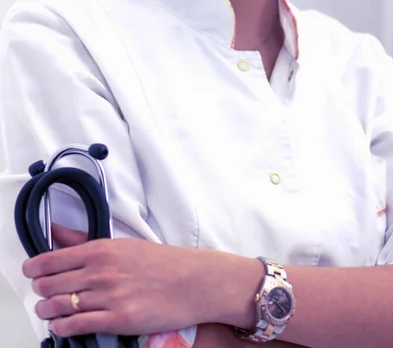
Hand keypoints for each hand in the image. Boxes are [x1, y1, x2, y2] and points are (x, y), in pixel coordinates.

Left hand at [22, 224, 230, 337]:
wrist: (193, 281)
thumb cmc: (162, 262)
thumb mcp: (124, 245)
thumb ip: (87, 243)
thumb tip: (57, 233)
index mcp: (102, 250)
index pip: (51, 260)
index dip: (34, 269)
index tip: (30, 272)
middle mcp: (101, 272)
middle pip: (49, 285)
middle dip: (40, 291)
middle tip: (42, 292)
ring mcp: (108, 297)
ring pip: (59, 307)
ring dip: (47, 310)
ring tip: (48, 310)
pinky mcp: (118, 320)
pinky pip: (76, 326)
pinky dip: (62, 327)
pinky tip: (62, 324)